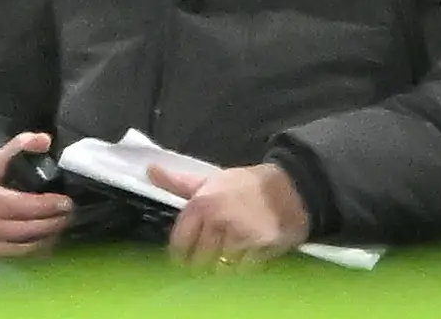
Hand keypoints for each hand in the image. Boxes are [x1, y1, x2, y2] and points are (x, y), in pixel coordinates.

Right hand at [0, 132, 75, 260]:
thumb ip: (20, 145)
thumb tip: (46, 140)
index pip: (20, 205)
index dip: (46, 205)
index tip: (66, 202)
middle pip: (25, 228)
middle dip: (52, 222)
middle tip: (69, 213)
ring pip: (24, 246)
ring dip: (48, 237)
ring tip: (62, 224)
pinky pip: (18, 256)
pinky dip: (37, 249)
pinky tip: (49, 238)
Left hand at [151, 160, 309, 269]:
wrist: (290, 189)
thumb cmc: (245, 185)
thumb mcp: (209, 180)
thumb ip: (178, 183)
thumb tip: (150, 171)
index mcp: (200, 205)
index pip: (179, 244)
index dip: (179, 255)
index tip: (183, 258)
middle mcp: (217, 221)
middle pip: (198, 260)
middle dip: (201, 263)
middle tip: (206, 260)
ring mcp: (238, 237)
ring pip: (220, 268)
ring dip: (222, 267)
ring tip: (226, 257)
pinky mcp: (259, 250)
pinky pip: (242, 271)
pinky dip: (242, 269)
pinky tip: (244, 258)